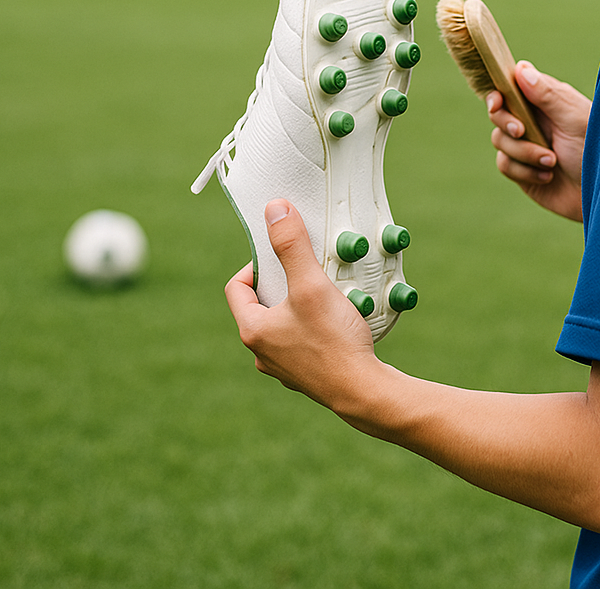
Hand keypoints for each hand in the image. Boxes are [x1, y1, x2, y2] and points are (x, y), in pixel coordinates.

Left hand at [224, 199, 377, 409]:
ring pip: (282, 325)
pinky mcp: (305, 376)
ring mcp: (282, 367)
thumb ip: (292, 246)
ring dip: (299, 307)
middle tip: (308, 273)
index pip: (237, 288)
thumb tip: (274, 209)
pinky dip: (313, 328)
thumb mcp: (311, 284)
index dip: (255, 265)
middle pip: (261, 305)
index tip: (282, 257)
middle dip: (283, 285)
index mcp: (253, 330)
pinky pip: (301, 342)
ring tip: (326, 296)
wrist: (362, 390)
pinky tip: (337, 323)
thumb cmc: (334, 339)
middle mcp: (261, 352)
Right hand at [488, 60, 590, 221]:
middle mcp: (533, 120)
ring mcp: (526, 145)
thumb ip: (548, 95)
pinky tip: (547, 176)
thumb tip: (521, 68)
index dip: (499, 93)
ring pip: (500, 140)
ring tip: (551, 162)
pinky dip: (525, 171)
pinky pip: (505, 164)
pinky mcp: (522, 170)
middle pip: (499, 113)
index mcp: (547, 101)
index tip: (498, 102)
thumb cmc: (598, 150)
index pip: (512, 87)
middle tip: (522, 131)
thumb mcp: (575, 119)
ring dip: (524, 152)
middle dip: (506, 123)